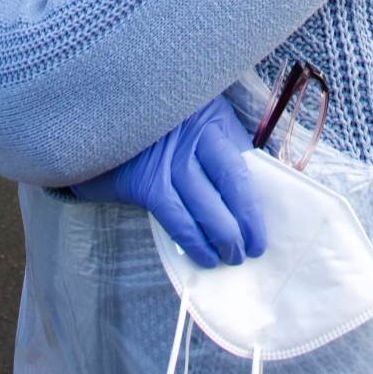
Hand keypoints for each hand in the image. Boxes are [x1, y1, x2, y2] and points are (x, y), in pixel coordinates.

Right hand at [71, 96, 266, 269]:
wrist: (109, 117)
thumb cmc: (162, 122)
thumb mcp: (199, 116)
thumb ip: (225, 142)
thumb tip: (256, 183)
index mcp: (212, 119)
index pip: (243, 165)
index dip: (255, 203)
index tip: (263, 227)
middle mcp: (194, 135)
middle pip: (230, 183)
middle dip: (245, 223)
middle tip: (253, 249)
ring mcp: (168, 159)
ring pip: (205, 205)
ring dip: (223, 237)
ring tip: (232, 257)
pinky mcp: (145, 181)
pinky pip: (176, 218)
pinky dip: (193, 241)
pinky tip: (205, 256)